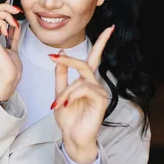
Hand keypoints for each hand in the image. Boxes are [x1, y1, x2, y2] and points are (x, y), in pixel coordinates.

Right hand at [0, 0, 22, 100]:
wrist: (9, 79)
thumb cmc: (10, 68)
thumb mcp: (13, 46)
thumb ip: (13, 34)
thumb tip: (15, 23)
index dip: (3, 7)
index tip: (15, 7)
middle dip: (4, 7)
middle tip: (17, 11)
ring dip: (5, 14)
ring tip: (14, 23)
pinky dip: (3, 22)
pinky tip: (9, 31)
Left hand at [50, 25, 114, 163]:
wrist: (71, 136)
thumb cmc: (68, 116)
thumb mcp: (59, 91)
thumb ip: (61, 74)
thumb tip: (60, 53)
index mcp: (86, 80)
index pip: (94, 57)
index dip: (102, 42)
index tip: (110, 27)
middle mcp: (95, 83)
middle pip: (86, 63)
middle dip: (69, 59)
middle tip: (52, 56)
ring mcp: (100, 92)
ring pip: (79, 80)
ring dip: (65, 92)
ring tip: (58, 104)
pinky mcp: (101, 101)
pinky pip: (83, 89)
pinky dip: (71, 96)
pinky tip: (66, 106)